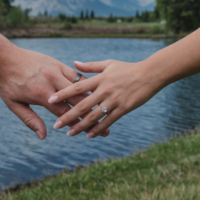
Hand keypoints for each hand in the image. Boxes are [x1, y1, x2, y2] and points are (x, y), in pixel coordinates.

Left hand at [0, 48, 109, 139]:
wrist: (4, 58)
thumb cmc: (7, 83)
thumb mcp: (14, 105)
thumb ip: (30, 120)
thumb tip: (44, 136)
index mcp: (41, 95)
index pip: (65, 113)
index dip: (79, 124)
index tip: (92, 134)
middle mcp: (52, 82)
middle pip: (78, 102)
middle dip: (92, 116)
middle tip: (105, 127)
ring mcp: (57, 71)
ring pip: (80, 88)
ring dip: (92, 100)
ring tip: (104, 110)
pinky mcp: (58, 64)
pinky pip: (76, 75)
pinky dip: (85, 85)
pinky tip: (94, 91)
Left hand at [48, 60, 163, 137]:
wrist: (149, 74)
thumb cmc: (127, 68)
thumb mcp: (108, 64)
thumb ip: (90, 66)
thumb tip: (74, 63)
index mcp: (100, 79)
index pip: (77, 86)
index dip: (63, 94)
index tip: (50, 100)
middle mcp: (104, 90)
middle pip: (82, 105)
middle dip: (68, 115)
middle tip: (56, 125)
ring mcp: (114, 100)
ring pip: (94, 116)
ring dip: (80, 126)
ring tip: (69, 133)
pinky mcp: (123, 109)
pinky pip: (108, 121)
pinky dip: (98, 129)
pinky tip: (89, 136)